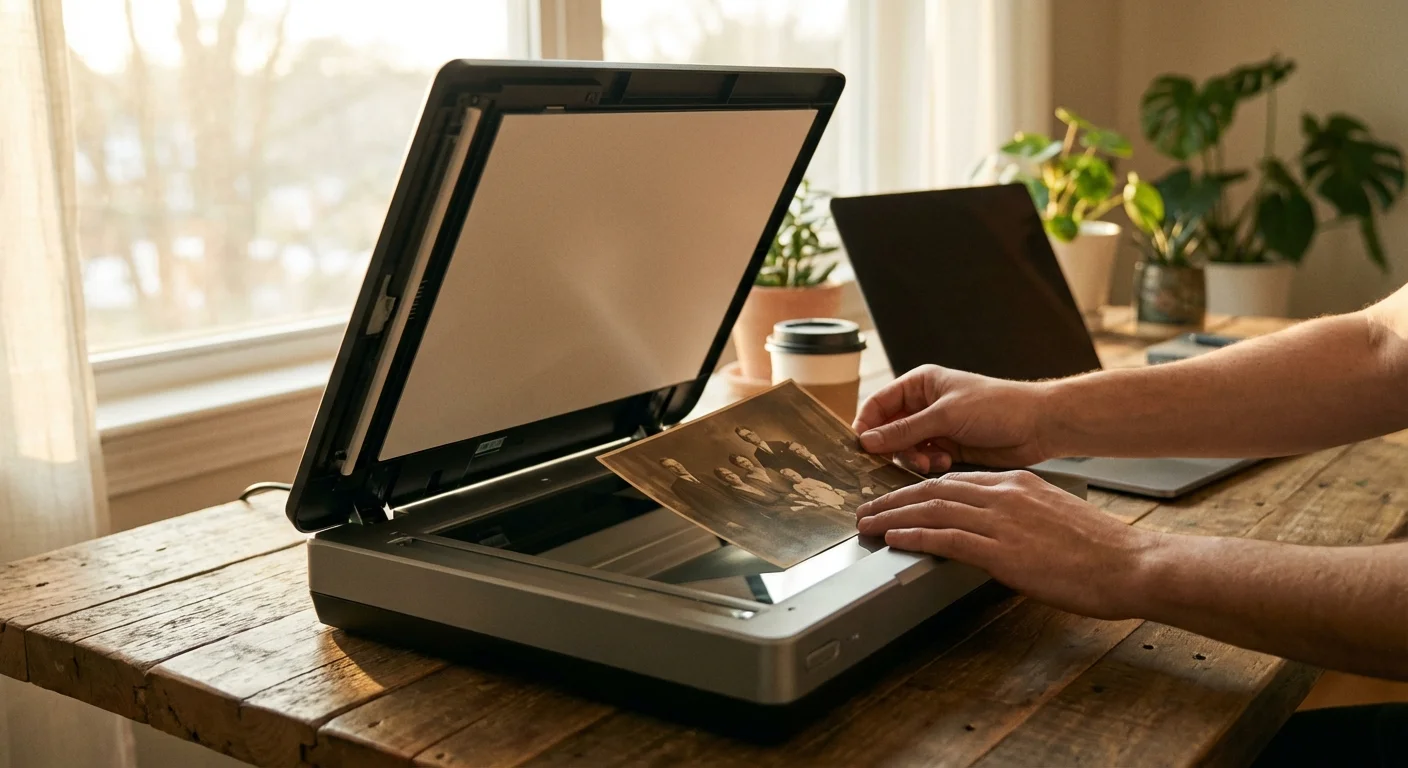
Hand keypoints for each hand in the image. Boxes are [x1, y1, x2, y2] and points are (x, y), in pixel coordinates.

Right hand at [853, 365, 1050, 472]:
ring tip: (931, 461)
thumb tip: (868, 440)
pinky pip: (925, 460)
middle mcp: (925, 405)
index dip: (867, 424)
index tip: (860, 446)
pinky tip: (945, 462)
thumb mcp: (945, 415)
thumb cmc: (997, 406)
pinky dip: (930, 465)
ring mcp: (937, 427)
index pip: (879, 403)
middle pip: (889, 430)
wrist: (1037, 426)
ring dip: (914, 459)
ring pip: (906, 449)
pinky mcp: (949, 448)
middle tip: (904, 457)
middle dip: (893, 447)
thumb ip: (904, 430)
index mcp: (920, 384)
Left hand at [856, 470, 1161, 619]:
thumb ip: (1018, 517)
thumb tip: (993, 531)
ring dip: (893, 516)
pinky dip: (915, 536)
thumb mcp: (1052, 517)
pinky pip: (947, 538)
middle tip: (867, 510)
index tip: (896, 498)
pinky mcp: (1003, 550)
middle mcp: (1005, 494)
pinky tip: (896, 540)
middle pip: (934, 490)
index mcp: (1016, 483)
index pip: (954, 480)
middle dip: (894, 499)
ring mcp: (1002, 520)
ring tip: (868, 525)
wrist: (1130, 564)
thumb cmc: (1100, 550)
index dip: (917, 489)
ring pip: (933, 510)